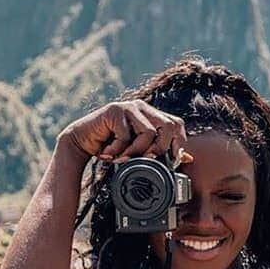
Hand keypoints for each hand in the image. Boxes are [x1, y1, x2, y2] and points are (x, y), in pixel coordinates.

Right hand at [58, 100, 191, 165]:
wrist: (81, 143)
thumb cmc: (111, 147)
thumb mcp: (139, 152)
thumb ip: (161, 151)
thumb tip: (188, 158)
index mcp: (152, 115)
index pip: (177, 124)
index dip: (178, 143)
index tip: (170, 162)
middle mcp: (143, 107)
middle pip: (169, 126)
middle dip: (159, 150)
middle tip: (145, 162)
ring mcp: (129, 106)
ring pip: (150, 132)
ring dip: (135, 152)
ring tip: (121, 158)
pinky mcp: (115, 110)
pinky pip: (127, 135)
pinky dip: (118, 150)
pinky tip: (108, 153)